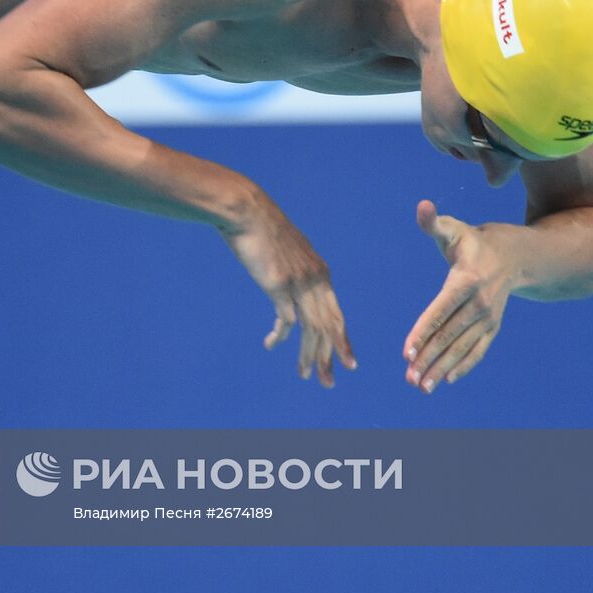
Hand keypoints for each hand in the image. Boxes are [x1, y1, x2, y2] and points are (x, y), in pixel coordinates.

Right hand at [221, 195, 355, 387]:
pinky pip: (286, 320)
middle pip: (330, 326)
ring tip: (305, 375)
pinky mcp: (279, 285)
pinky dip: (280, 337)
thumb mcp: (285, 250)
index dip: (341, 339)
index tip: (346, 360)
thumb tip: (288, 286)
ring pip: (312, 328)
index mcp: (320, 271)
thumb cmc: (260, 228)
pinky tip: (271, 345)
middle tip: (330, 381)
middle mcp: (316, 279)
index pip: (336, 313)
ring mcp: (299, 282)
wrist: (246, 210)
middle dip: (332, 356)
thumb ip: (292, 269)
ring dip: (310, 356)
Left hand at [404, 200, 513, 391]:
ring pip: (462, 347)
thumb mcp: (453, 229)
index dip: (422, 331)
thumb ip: (433, 222)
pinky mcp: (492, 326)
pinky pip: (477, 350)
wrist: (515, 256)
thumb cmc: (473, 241)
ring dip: (441, 368)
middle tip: (408, 378)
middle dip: (428, 358)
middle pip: (449, 334)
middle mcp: (479, 303)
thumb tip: (422, 205)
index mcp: (466, 281)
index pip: (440, 310)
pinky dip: (463, 365)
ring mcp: (488, 318)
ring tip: (421, 386)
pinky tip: (446, 380)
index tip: (406, 352)